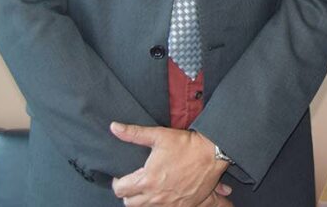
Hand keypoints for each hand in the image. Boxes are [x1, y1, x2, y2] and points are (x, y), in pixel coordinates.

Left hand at [110, 122, 230, 205]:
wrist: (212, 154)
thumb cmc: (186, 144)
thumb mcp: (159, 135)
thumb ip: (134, 133)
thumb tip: (114, 127)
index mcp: (147, 180)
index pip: (120, 190)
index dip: (117, 182)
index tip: (122, 176)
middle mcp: (155, 196)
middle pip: (130, 203)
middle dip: (128, 193)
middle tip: (134, 182)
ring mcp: (169, 204)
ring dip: (142, 200)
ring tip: (148, 187)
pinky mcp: (182, 206)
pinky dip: (159, 204)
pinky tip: (163, 193)